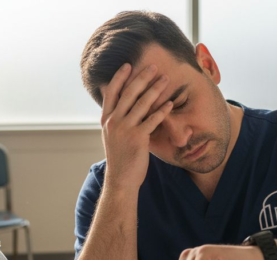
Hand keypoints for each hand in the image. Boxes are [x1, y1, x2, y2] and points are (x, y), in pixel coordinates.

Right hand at [100, 63, 173, 189]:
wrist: (121, 178)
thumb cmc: (120, 157)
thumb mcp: (111, 135)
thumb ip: (116, 120)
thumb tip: (120, 105)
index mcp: (106, 119)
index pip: (111, 92)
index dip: (120, 77)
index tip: (128, 64)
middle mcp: (114, 121)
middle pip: (128, 93)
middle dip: (142, 77)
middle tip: (153, 66)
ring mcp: (125, 129)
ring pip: (142, 103)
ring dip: (155, 89)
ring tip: (165, 79)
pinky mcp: (138, 138)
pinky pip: (152, 120)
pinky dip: (162, 110)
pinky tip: (170, 103)